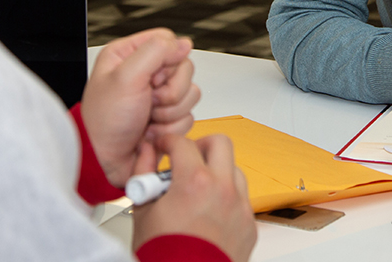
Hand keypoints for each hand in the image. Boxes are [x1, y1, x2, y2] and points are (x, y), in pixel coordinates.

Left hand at [80, 28, 200, 186]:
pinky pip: (188, 117)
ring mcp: (159, 96)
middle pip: (184, 69)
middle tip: (148, 102)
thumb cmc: (105, 121)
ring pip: (190, 94)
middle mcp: (146, 72)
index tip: (151, 79)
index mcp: (130, 54)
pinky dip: (170, 128)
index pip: (169, 42)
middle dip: (169, 92)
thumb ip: (155, 51)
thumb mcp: (125, 77)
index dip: (167, 61)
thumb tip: (183, 42)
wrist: (106, 160)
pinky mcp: (168, 117)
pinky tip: (151, 132)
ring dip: (169, 113)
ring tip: (147, 120)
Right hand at [132, 133, 256, 261]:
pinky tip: (209, 212)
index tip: (163, 147)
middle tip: (186, 159)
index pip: (183, 143)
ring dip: (216, 172)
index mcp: (195, 182)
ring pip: (234, 171)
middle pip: (220, 143)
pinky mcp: (249, 226)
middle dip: (200, 146)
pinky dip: (227, 198)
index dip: (168, 142)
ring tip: (197, 190)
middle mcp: (223, 190)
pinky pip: (242, 200)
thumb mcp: (142, 210)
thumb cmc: (161, 255)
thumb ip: (143, 173)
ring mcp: (240, 208)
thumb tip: (146, 153)